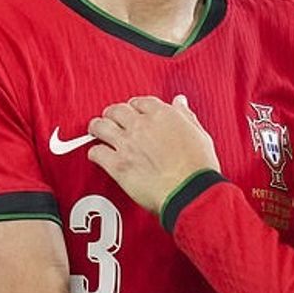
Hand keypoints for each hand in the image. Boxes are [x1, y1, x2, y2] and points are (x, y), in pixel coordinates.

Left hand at [88, 95, 220, 213]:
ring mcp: (127, 144)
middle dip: (113, 114)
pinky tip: (98, 155)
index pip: (140, 102)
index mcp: (162, 115)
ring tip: (97, 131)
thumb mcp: (199, 133)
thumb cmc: (198, 167)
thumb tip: (180, 102)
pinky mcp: (117, 165)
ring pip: (100, 126)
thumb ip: (185, 115)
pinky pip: (96, 153)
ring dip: (97, 128)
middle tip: (113, 119)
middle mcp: (141, 125)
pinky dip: (95, 153)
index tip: (135, 112)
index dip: (135, 106)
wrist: (190, 191)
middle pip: (116, 110)